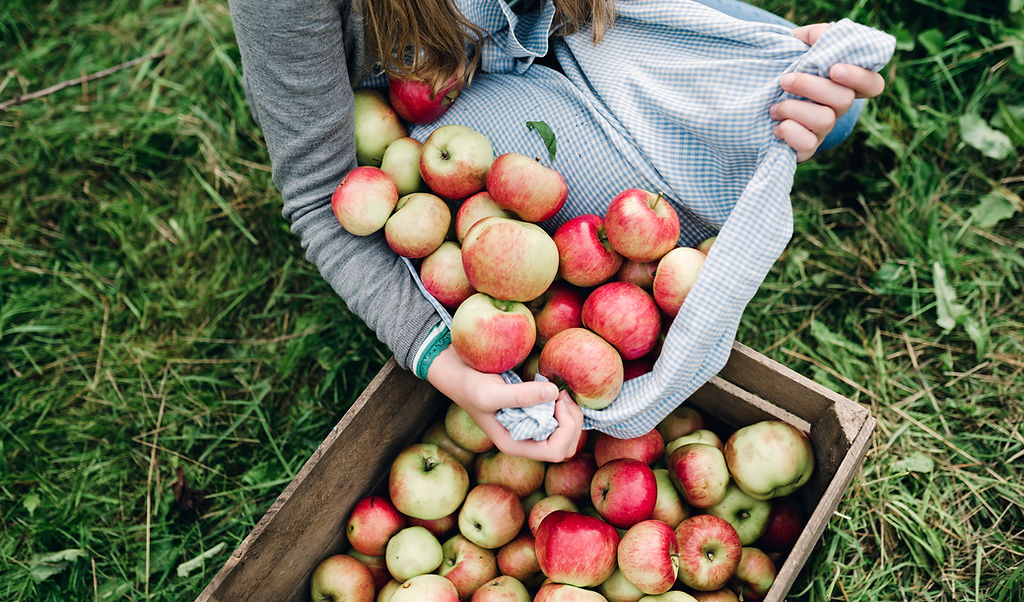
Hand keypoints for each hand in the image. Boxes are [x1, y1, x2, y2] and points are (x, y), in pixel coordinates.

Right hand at [426, 346, 584, 461]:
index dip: (566, 429)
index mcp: (516, 444)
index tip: (557, 401)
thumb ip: (521, 396)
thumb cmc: (471, 386)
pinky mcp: (533, 413)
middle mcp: (525, 440)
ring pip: (567, 433)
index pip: (556, 451)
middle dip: (572, 422)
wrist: (459, 372)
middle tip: (561, 395)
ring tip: (558, 392)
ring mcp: (530, 427)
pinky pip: (560, 419)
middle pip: (567, 446)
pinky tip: (554, 390)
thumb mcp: (492, 393)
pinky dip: (564, 406)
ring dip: (570, 413)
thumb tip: (554, 393)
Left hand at [772, 23, 886, 160]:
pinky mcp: (808, 147)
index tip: (834, 69)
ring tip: (774, 107)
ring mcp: (825, 129)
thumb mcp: (803, 49)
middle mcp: (839, 108)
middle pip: (844, 100)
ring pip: (824, 121)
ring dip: (793, 109)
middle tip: (785, 80)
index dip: (858, 78)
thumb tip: (818, 36)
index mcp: (845, 84)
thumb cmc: (791, 71)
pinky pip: (807, 145)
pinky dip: (789, 133)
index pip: (872, 84)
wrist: (764, 100)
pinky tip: (776, 126)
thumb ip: (815, 36)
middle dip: (811, 87)